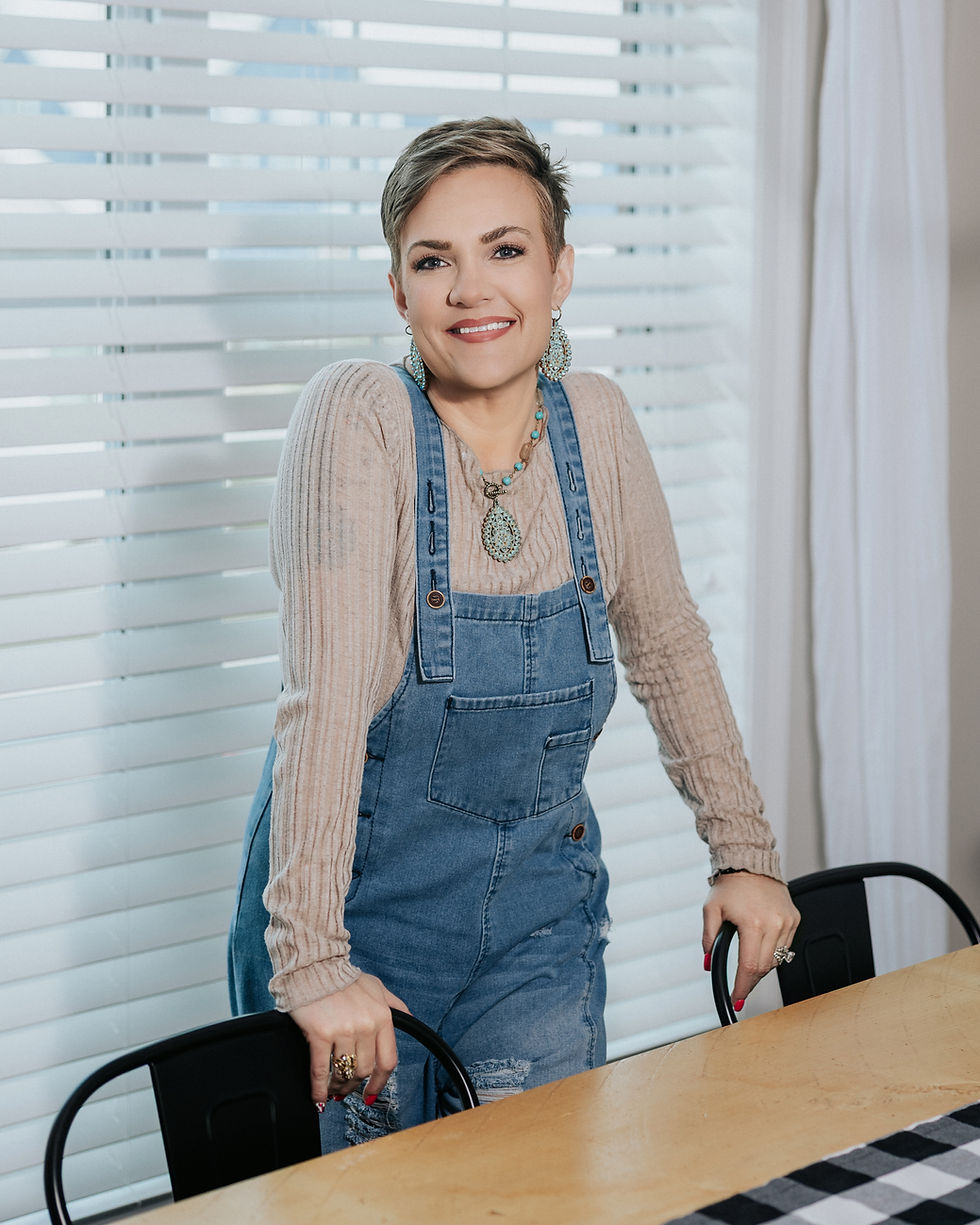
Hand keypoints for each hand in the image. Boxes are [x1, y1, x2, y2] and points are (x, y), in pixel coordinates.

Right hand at [290, 974, 408, 1103]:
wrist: (315, 965)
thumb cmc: (344, 977)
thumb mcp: (377, 987)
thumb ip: (395, 1004)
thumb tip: (409, 1018)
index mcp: (383, 1017)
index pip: (388, 1060)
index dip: (380, 1082)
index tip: (371, 1093)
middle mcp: (366, 1026)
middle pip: (365, 1070)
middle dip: (355, 1084)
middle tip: (346, 1089)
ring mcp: (343, 1030)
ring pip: (345, 1072)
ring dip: (338, 1086)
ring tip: (332, 1089)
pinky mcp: (321, 1034)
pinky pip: (321, 1070)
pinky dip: (319, 1088)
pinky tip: (318, 1096)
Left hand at [702, 873, 799, 1005]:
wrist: (750, 863)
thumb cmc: (729, 886)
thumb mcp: (711, 910)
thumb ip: (709, 938)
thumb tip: (708, 965)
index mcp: (753, 923)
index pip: (749, 966)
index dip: (742, 987)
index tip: (737, 1000)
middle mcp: (774, 924)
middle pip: (764, 967)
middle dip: (750, 982)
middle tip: (740, 989)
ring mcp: (787, 922)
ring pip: (776, 960)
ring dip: (761, 968)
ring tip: (748, 965)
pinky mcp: (794, 919)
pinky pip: (785, 947)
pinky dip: (772, 953)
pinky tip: (761, 949)